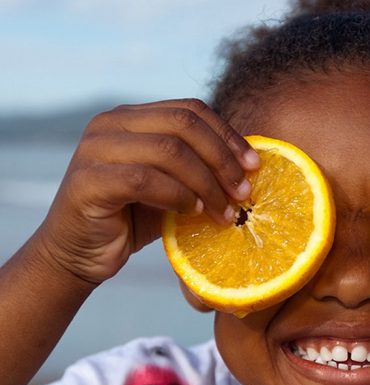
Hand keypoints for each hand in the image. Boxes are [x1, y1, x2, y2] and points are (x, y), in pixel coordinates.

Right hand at [34, 98, 258, 285]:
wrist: (79, 254)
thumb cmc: (133, 219)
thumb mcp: (174, 187)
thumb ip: (199, 168)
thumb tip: (251, 163)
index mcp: (132, 117)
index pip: (191, 110)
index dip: (228, 135)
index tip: (255, 165)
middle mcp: (110, 123)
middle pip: (184, 124)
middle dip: (222, 159)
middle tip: (244, 192)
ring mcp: (95, 149)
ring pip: (169, 151)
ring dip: (206, 183)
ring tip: (224, 212)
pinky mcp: (88, 180)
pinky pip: (145, 179)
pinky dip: (178, 196)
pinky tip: (193, 212)